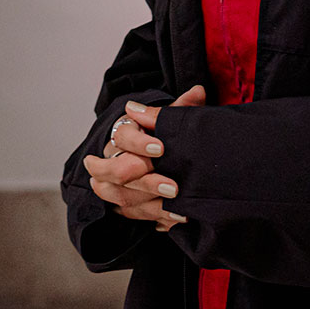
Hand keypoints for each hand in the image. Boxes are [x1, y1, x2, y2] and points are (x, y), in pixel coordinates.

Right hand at [81, 84, 206, 231]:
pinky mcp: (119, 202)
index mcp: (123, 132)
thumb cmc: (162, 134)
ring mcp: (111, 183)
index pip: (122, 136)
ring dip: (149, 204)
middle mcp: (111, 157)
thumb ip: (182, 108)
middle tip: (173, 186)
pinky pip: (131, 214)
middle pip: (114, 171)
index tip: (161, 148)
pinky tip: (174, 218)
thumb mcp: (171, 119)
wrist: (155, 155)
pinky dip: (154, 217)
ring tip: (177, 206)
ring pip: (120, 196)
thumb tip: (199, 91)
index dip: (139, 143)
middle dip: (145, 181)